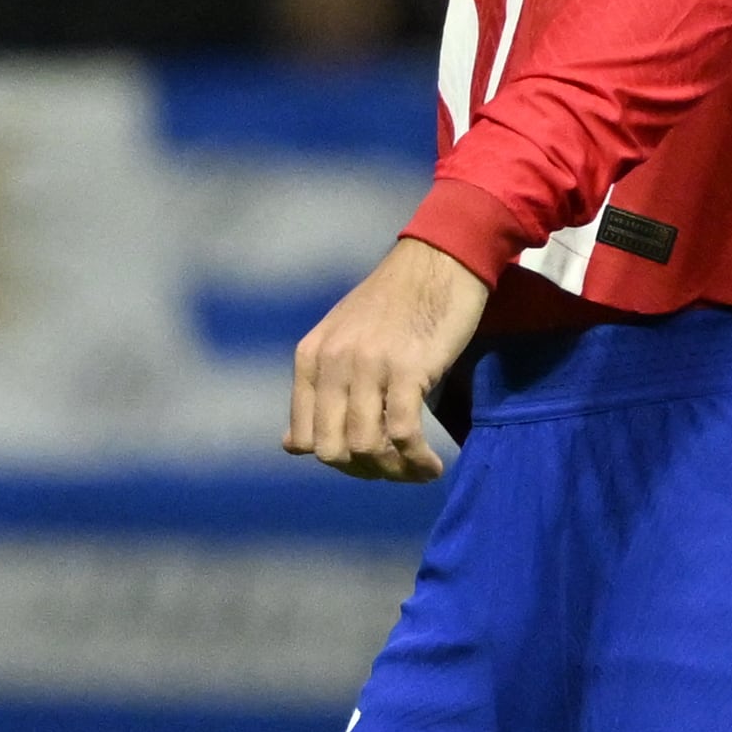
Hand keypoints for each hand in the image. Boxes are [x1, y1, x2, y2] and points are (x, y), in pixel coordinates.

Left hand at [285, 235, 490, 480]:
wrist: (440, 259)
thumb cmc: (397, 301)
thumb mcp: (342, 339)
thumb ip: (318, 389)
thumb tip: (291, 447)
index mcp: (311, 356)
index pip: (303, 438)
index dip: (336, 461)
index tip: (367, 461)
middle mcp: (332, 362)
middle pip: (332, 450)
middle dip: (364, 471)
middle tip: (394, 470)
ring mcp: (368, 365)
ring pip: (366, 447)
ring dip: (394, 472)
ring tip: (418, 471)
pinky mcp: (407, 368)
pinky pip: (402, 434)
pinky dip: (417, 460)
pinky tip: (432, 465)